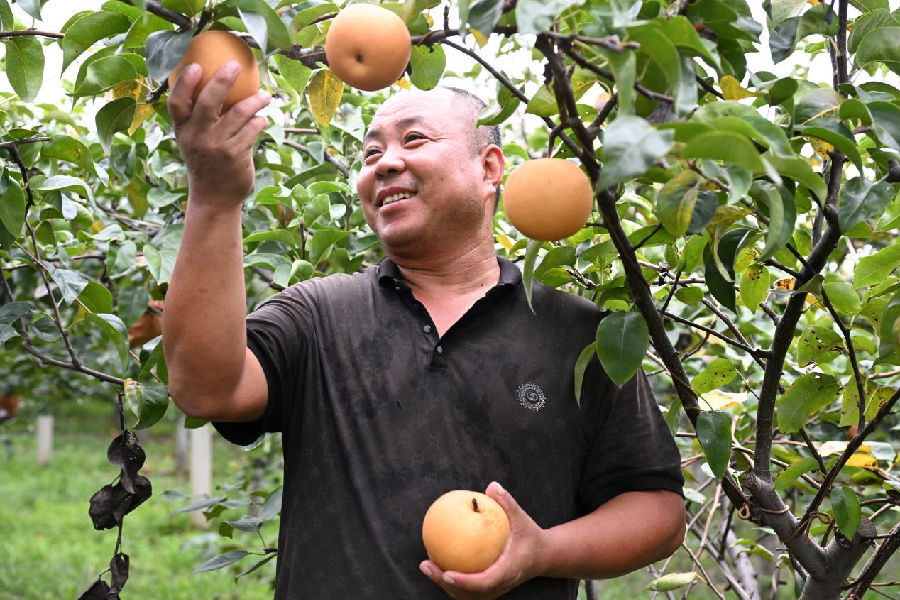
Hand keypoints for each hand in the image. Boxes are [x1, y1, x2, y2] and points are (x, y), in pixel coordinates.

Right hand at [167, 60, 270, 206]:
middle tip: (236, 66)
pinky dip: (260, 121)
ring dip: (255, 101)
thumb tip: (220, 85)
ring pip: (239, 113)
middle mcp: (197, 137)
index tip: (196, 65)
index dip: (185, 83)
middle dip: (223, 80)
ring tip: (265, 96)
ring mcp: (217, 146)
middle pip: (208, 102)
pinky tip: (263, 119)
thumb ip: (198, 119)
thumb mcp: (192, 141)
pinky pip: (252, 129)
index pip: (177, 103)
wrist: (214, 198)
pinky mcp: (236, 155)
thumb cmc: (205, 162)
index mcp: (182, 130)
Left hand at [419, 482, 544, 599]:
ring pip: (464, 595)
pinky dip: (450, 579)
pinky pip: (466, 589)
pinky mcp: (488, 590)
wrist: (543, 557)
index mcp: (508, 572)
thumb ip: (508, 503)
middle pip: (468, 594)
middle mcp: (499, 586)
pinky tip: (437, 561)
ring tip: (427, 564)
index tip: (446, 573)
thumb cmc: (530, 536)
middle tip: (426, 565)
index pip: (484, 582)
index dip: (464, 582)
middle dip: (444, 582)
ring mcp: (493, 591)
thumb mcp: (522, 519)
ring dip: (443, 582)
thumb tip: (491, 485)